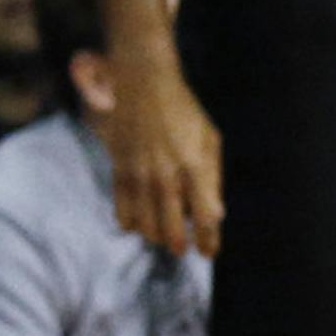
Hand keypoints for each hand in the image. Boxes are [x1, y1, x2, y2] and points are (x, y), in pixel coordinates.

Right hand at [108, 49, 223, 257]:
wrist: (144, 83)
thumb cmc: (184, 111)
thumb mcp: (210, 138)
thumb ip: (213, 178)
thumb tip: (216, 215)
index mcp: (195, 165)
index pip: (205, 217)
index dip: (209, 240)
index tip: (209, 253)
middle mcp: (166, 174)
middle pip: (173, 229)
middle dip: (180, 245)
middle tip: (184, 248)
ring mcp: (140, 173)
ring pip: (146, 226)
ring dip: (156, 236)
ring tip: (164, 234)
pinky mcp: (119, 170)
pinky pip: (121, 211)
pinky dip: (131, 224)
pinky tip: (140, 223)